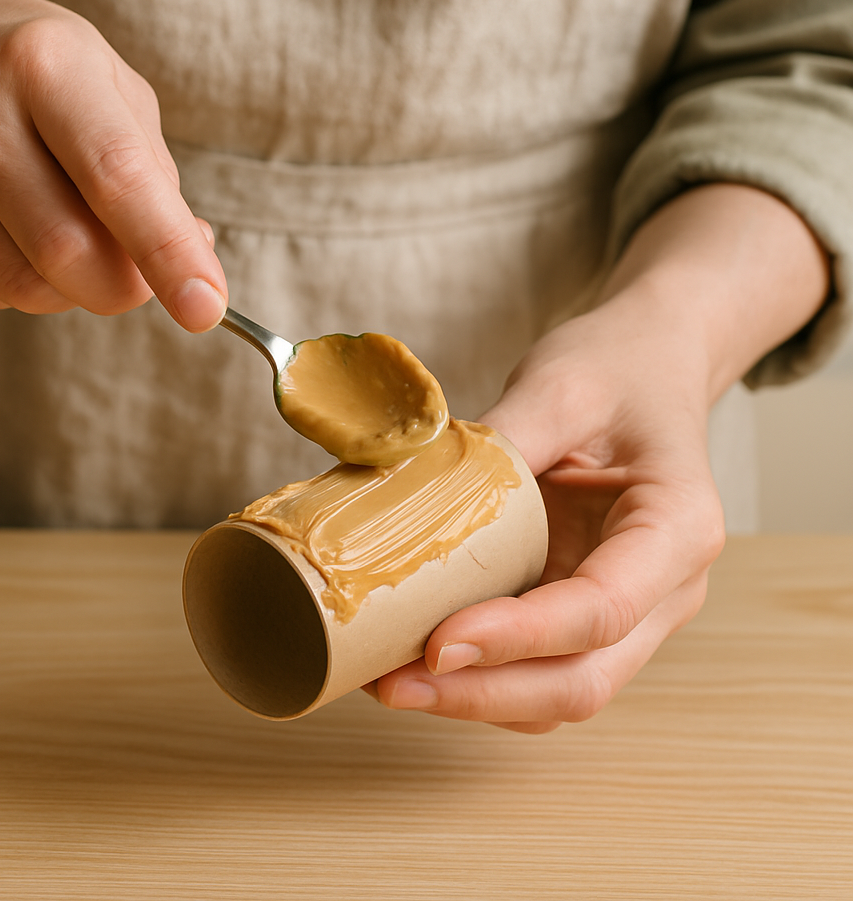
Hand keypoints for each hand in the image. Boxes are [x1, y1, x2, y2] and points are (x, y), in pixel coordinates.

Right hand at [0, 0, 225, 329]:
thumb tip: (191, 258)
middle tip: (142, 278)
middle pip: (65, 249)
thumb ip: (154, 177)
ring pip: (21, 281)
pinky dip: (27, 286)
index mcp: (47, 64)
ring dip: (75, 291)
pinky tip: (27, 238)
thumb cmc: (38, 70)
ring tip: (81, 244)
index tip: (205, 308)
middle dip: (123, 288)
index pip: (118, 179)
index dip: (168, 253)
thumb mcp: (112, 89)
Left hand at [372, 184, 830, 730]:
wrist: (649, 367)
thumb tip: (408, 502)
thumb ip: (501, 444)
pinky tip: (415, 659)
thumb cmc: (616, 370)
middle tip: (393, 684)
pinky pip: (538, 668)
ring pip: (560, 692)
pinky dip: (480, 678)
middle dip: (485, 694)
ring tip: (387, 679)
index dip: (518, 637)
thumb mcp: (559, 386)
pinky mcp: (586, 610)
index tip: (438, 644)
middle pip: (584, 679)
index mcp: (680, 527)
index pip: (602, 609)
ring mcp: (631, 610)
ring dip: (476, 699)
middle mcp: (666, 588)